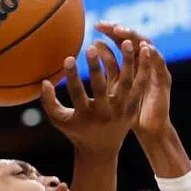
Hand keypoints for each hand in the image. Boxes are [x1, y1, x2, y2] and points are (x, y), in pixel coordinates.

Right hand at [40, 38, 149, 156]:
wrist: (101, 149)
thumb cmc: (76, 130)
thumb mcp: (60, 120)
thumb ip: (49, 102)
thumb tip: (44, 81)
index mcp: (85, 116)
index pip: (77, 94)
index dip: (72, 77)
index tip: (69, 58)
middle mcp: (104, 114)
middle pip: (100, 88)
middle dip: (96, 67)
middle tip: (91, 47)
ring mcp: (120, 111)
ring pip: (126, 84)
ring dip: (128, 62)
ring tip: (128, 41)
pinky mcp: (132, 109)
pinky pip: (140, 86)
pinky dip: (144, 69)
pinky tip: (146, 51)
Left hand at [95, 22, 170, 136]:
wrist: (146, 129)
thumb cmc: (126, 111)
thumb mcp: (113, 88)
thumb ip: (106, 68)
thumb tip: (93, 44)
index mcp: (129, 62)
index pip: (120, 40)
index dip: (110, 31)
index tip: (97, 25)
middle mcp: (143, 61)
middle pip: (133, 38)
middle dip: (120, 30)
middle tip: (107, 25)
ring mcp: (154, 68)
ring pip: (146, 46)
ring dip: (134, 37)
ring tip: (121, 32)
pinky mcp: (164, 79)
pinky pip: (160, 63)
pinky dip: (153, 54)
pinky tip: (145, 48)